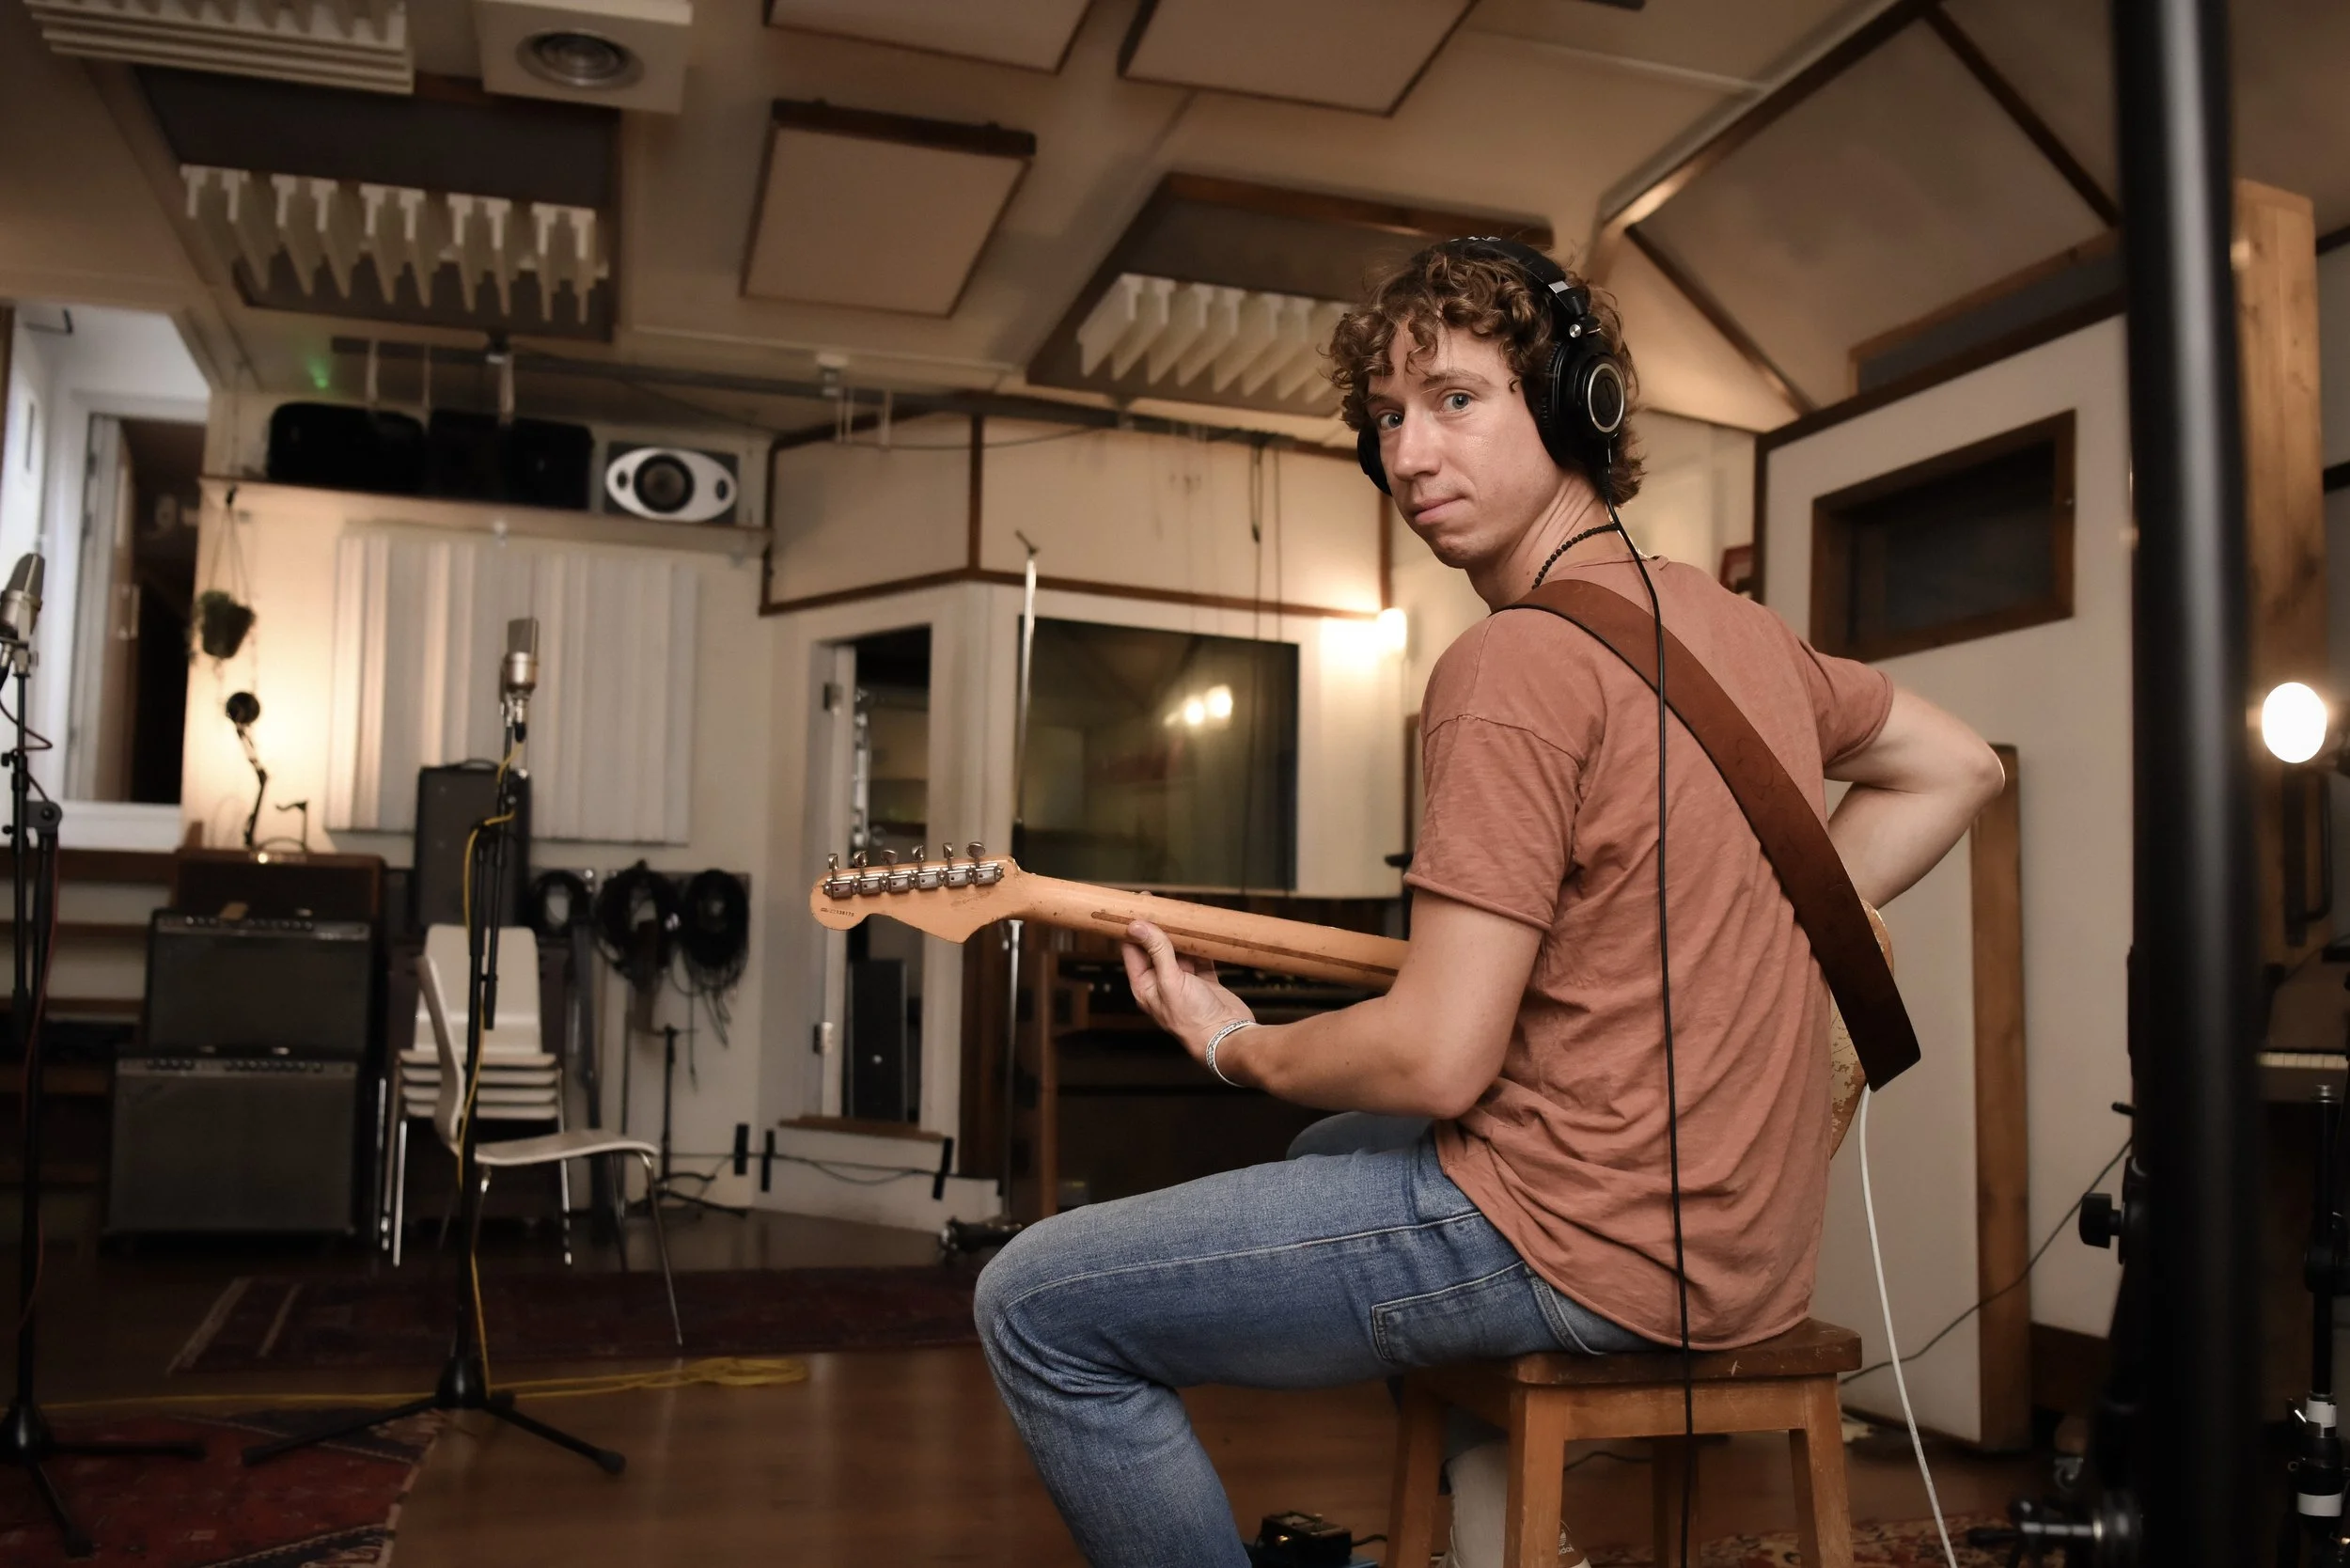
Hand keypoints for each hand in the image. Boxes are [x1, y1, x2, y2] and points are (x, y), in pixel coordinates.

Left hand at [1121, 920, 1254, 1069]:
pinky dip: (1201, 945)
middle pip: (1155, 947)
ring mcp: (1184, 982)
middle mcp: (1162, 982)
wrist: (1227, 1037)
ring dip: (1180, 934)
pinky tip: (1202, 932)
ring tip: (1181, 914)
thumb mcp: (1171, 980)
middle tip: (1160, 903)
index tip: (1136, 905)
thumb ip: (1157, 951)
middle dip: (1158, 926)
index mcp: (1145, 986)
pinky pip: (1200, 957)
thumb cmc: (1193, 1019)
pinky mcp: (1205, 981)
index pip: (1133, 950)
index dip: (1133, 927)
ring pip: (1179, 950)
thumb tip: (1138, 926)